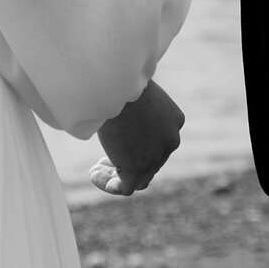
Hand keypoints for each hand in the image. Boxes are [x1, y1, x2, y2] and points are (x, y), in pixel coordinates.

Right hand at [90, 79, 184, 195]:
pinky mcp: (137, 168)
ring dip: (118, 176)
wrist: (117, 86)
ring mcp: (156, 156)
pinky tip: (93, 174)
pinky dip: (109, 184)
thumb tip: (120, 111)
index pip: (162, 143)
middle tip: (104, 158)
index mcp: (174, 120)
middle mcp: (171, 140)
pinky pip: (125, 187)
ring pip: (140, 179)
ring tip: (96, 169)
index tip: (120, 142)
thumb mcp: (134, 91)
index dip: (141, 148)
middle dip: (129, 162)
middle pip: (152, 163)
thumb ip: (134, 107)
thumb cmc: (120, 80)